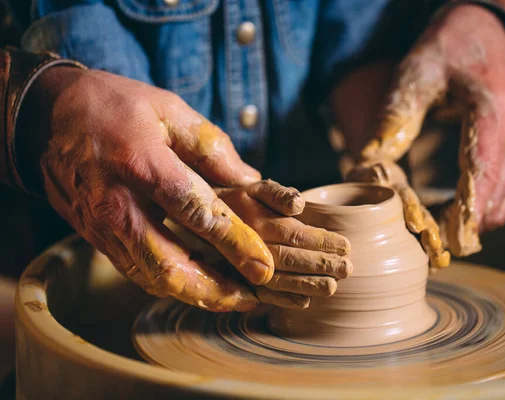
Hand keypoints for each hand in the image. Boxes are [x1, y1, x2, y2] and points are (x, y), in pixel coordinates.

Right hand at [19, 67, 274, 311]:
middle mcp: (119, 203)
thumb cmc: (113, 106)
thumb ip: (211, 147)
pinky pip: (133, 271)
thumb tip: (250, 180)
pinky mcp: (94, 236)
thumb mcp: (167, 109)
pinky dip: (168, 284)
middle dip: (215, 290)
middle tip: (250, 298)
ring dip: (194, 295)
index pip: (197, 213)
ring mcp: (102, 225)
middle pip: (170, 265)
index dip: (234, 243)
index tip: (263, 266)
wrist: (48, 115)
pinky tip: (195, 284)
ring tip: (230, 298)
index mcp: (143, 165)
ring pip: (150, 278)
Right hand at [216, 180, 351, 308]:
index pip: (294, 234)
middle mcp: (248, 246)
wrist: (205, 218)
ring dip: (307, 285)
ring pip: (278, 280)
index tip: (346, 246)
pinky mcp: (237, 280)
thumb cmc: (242, 201)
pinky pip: (261, 294)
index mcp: (256, 221)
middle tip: (347, 269)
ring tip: (332, 287)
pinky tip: (305, 302)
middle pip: (290, 258)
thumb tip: (299, 205)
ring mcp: (241, 266)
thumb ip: (278, 193)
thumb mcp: (257, 189)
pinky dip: (284, 299)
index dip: (321, 241)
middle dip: (321, 265)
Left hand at [346, 160, 448, 270]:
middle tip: (432, 243)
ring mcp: (415, 219)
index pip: (408, 199)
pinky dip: (431, 255)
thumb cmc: (372, 180)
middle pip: (424, 218)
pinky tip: (439, 265)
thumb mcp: (372, 173)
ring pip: (428, 233)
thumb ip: (376, 173)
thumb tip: (380, 175)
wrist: (376, 183)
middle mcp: (412, 206)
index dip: (412, 210)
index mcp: (401, 191)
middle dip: (430, 232)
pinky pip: (424, 245)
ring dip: (434, 246)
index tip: (415, 224)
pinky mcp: (412, 233)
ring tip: (440, 258)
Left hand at [360, 5, 504, 255]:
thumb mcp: (416, 73)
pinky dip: (479, 210)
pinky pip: (501, 192)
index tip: (444, 243)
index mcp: (493, 112)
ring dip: (472, 224)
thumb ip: (396, 115)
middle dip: (464, 229)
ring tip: (435, 239)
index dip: (464, 213)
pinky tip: (450, 216)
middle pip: (495, 198)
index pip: (481, 172)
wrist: (482, 30)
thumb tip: (368, 161)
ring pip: (501, 202)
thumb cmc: (448, 48)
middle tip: (429, 249)